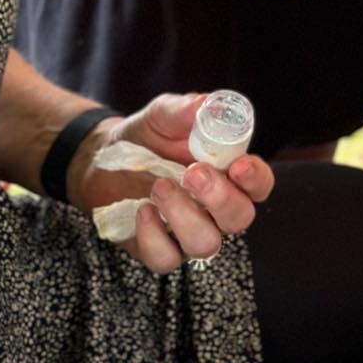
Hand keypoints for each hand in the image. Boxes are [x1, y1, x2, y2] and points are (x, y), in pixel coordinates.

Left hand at [69, 92, 275, 273]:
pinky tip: (142, 210)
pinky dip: (153, 236)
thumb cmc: (148, 137)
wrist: (104, 161)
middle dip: (220, 198)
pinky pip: (166, 258)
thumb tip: (204, 103)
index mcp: (227, 173)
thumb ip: (184, 110)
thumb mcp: (163, 116)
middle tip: (193, 173)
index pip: (259, 185)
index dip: (256, 179)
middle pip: (239, 217)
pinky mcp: (159, 249)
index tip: (239, 165)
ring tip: (159, 186)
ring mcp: (188, 232)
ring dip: (184, 216)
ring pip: (206, 244)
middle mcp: (215, 208)